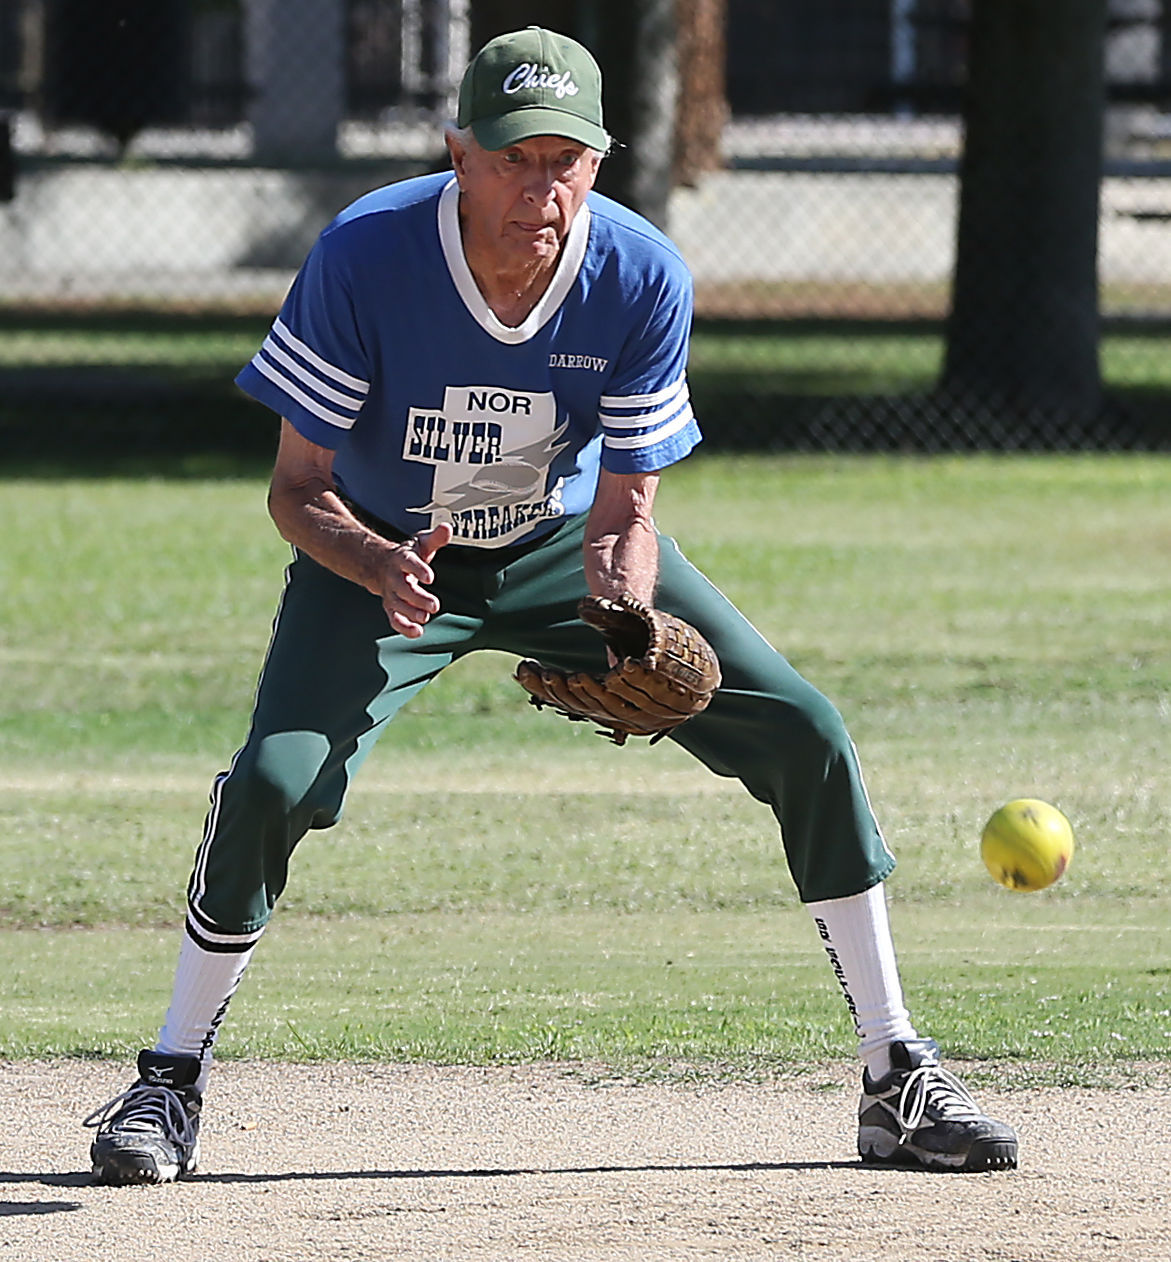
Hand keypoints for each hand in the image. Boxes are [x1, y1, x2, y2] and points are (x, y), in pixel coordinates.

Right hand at [379, 523, 452, 637]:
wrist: (380, 565)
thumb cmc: (408, 556)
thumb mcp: (421, 544)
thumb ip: (435, 538)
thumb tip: (447, 528)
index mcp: (402, 559)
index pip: (409, 563)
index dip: (418, 570)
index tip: (430, 577)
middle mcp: (394, 577)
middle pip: (403, 588)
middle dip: (417, 598)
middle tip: (434, 605)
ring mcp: (390, 593)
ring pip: (397, 605)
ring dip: (410, 613)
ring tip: (425, 617)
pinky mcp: (391, 606)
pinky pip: (394, 618)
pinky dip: (403, 627)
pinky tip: (417, 632)